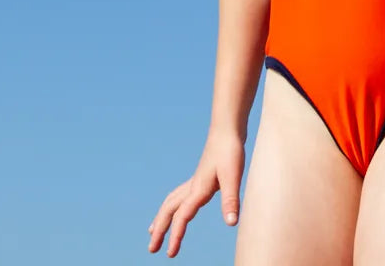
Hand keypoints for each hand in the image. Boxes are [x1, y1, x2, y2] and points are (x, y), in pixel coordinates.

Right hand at [148, 129, 244, 255]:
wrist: (227, 129)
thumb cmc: (230, 151)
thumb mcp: (233, 176)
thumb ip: (231, 200)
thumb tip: (231, 224)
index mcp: (198, 190)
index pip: (182, 217)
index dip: (175, 236)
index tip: (169, 254)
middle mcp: (193, 187)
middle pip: (169, 211)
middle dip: (159, 230)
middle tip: (151, 249)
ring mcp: (195, 181)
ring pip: (171, 202)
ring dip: (161, 218)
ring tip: (152, 232)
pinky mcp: (200, 177)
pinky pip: (179, 196)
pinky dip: (172, 206)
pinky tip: (178, 208)